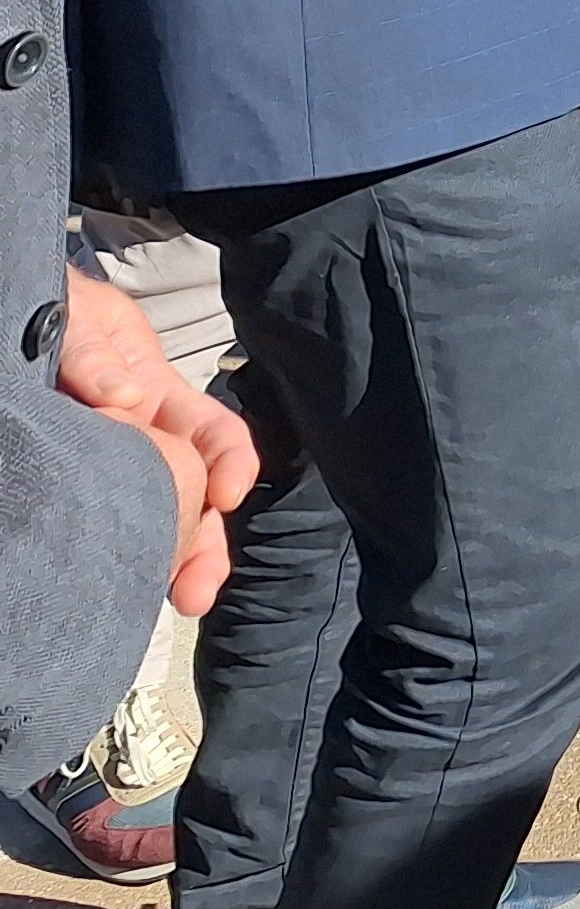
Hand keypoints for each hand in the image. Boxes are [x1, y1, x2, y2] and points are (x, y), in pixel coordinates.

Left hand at [60, 268, 255, 617]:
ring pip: (150, 517)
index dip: (228, 460)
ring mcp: (104, 465)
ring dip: (168, 560)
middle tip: (196, 592)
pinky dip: (115, 556)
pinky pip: (98, 524)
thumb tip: (131, 399)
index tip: (224, 494)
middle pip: (189, 493)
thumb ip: (97, 351)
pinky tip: (116, 587)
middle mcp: (139, 436)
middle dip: (202, 543)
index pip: (211, 430)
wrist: (5, 316)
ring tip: (175, 601)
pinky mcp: (66, 484)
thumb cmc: (47, 306)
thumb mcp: (77, 315)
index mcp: (155, 391)